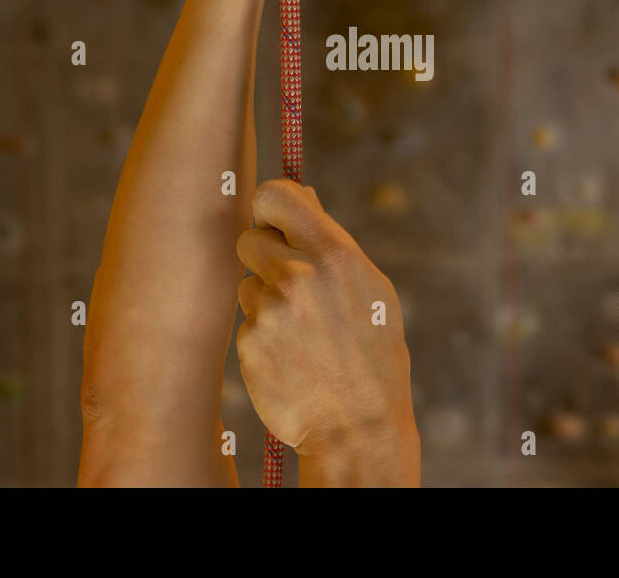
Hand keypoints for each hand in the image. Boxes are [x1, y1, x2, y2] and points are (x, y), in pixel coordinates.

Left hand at [236, 180, 419, 485]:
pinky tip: (291, 355)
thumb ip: (331, 242)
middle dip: (264, 255)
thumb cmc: (372, 349)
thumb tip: (300, 196)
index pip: (274, 195)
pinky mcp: (249, 343)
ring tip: (301, 329)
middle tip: (290, 281)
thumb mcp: (370, 286)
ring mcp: (269, 311)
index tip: (276, 219)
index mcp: (333, 254)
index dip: (270, 206)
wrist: (359, 423)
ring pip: (247, 283)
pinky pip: (246, 321)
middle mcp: (297, 276)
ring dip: (266, 298)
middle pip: (249, 238)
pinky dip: (263, 334)